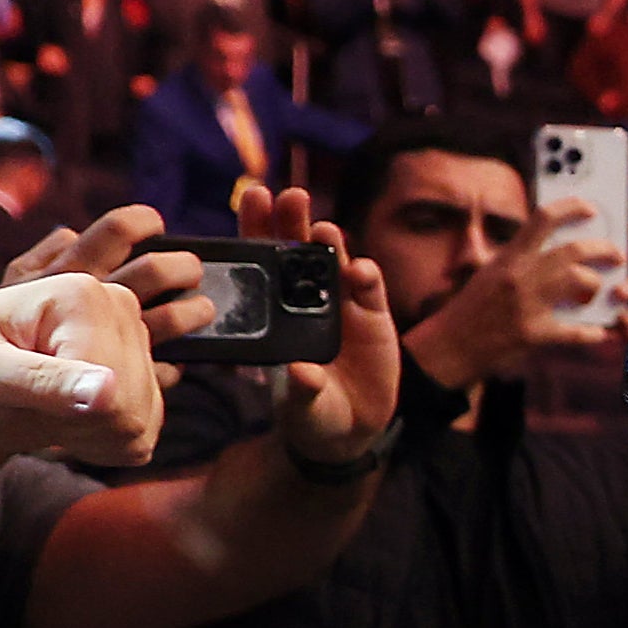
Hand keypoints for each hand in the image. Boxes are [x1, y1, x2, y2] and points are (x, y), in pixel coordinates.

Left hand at [0, 271, 160, 465]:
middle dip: (80, 427)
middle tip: (26, 407)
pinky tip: (65, 420)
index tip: (17, 398)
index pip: (117, 392)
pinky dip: (104, 439)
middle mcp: (118, 307)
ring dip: (90, 435)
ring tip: (42, 411)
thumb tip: (110, 391)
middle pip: (134, 407)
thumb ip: (43, 383)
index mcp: (83, 297)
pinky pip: (144, 428)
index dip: (69, 419)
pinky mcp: (135, 366)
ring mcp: (131, 336)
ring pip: (142, 421)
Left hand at [234, 182, 397, 464]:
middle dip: (294, 222)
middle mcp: (305, 302)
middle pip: (297, 252)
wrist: (351, 430)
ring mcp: (341, 307)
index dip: (257, 228)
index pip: (262, 262)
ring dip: (330, 245)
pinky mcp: (374, 318)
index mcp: (275, 313)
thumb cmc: (312, 413)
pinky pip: (369, 291)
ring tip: (324, 230)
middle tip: (290, 196)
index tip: (254, 198)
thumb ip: (302, 392)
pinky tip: (359, 271)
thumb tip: (303, 373)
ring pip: (334, 264)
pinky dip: (366, 278)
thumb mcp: (302, 408)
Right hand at [407, 208, 626, 387]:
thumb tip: (549, 243)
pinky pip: (576, 330)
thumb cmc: (473, 307)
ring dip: (597, 286)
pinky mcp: (533, 333)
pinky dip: (592, 332)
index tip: (590, 208)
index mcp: (510, 257)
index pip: (543, 218)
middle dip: (603, 250)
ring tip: (599, 293)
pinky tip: (598, 332)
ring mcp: (527, 304)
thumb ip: (518, 256)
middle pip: (573, 251)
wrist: (450, 344)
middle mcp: (519, 275)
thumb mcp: (490, 271)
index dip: (571, 208)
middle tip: (616, 255)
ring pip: (580, 281)